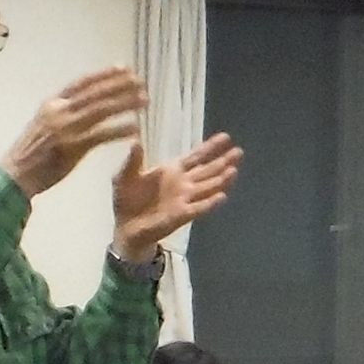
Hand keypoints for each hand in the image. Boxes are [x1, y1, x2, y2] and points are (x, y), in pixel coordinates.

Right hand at [1, 68, 148, 197]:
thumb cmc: (30, 154)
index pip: (82, 83)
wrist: (14, 175)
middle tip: (141, 81)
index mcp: (52, 104)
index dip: (104, 74)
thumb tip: (83, 104)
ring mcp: (66, 128)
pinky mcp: (73, 147)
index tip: (124, 68)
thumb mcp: (43, 124)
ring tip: (144, 101)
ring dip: (125, 103)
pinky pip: (102, 135)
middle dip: (120, 85)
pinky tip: (135, 129)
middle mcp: (59, 111)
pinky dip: (119, 130)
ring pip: (102, 110)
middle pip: (95, 93)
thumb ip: (61, 113)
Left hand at [112, 133, 242, 261]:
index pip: (196, 156)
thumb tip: (136, 141)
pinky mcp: (181, 215)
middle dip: (223, 161)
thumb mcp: (124, 176)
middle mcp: (183, 184)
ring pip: (207, 187)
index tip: (226, 137)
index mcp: (172, 170)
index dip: (210, 147)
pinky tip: (222, 196)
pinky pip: (198, 208)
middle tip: (239, 151)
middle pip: (208, 170)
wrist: (125, 227)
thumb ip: (132, 160)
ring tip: (234, 170)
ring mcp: (184, 200)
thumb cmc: (127, 200)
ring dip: (221, 179)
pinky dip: (210, 203)